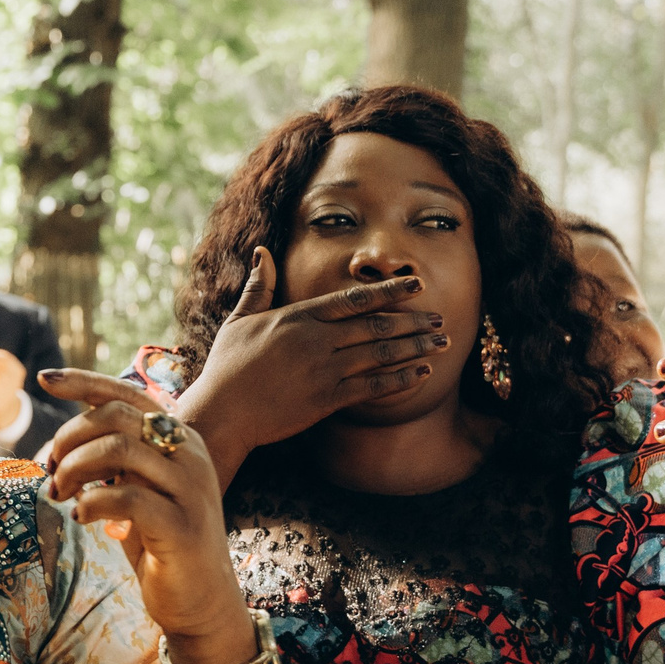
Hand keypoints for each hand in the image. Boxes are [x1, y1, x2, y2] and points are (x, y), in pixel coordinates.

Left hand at [40, 369, 253, 663]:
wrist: (201, 602)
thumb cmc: (161, 544)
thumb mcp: (137, 491)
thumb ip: (115, 461)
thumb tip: (61, 444)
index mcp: (178, 439)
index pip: (126, 393)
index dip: (82, 382)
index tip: (44, 381)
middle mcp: (189, 454)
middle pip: (116, 417)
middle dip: (70, 437)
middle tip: (51, 470)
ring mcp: (189, 488)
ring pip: (119, 449)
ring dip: (75, 468)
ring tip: (60, 494)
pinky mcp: (182, 526)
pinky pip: (127, 497)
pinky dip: (92, 502)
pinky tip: (82, 517)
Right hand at [180, 250, 442, 459]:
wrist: (222, 412)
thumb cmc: (227, 366)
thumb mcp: (240, 319)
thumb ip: (260, 286)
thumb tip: (262, 251)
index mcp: (299, 316)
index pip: (355, 298)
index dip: (390, 290)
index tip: (416, 284)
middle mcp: (316, 339)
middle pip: (376, 323)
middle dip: (413, 319)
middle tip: (441, 316)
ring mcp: (324, 369)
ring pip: (381, 352)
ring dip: (416, 346)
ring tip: (442, 342)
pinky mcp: (327, 399)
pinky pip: (373, 386)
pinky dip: (401, 379)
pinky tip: (422, 373)